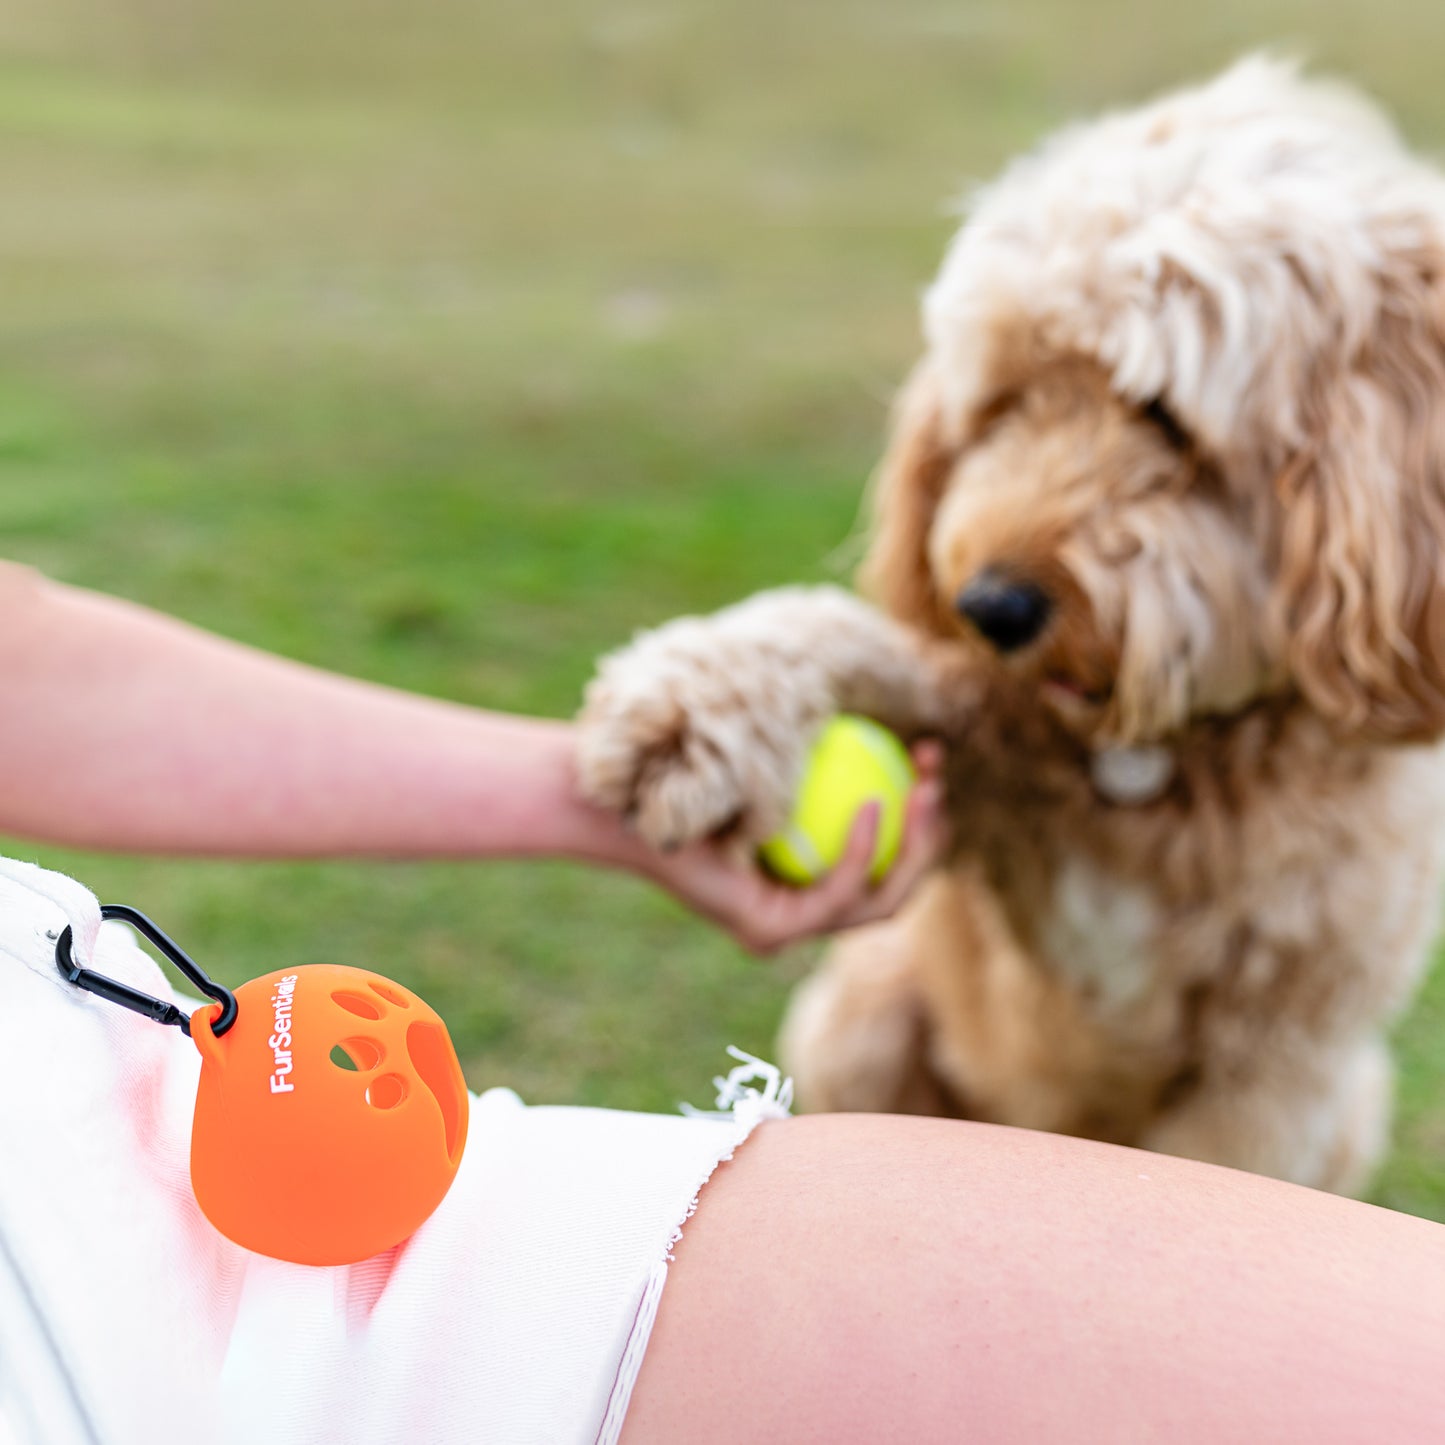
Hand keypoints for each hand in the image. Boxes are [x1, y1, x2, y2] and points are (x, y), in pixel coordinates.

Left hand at [640, 742, 947, 954]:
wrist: (634, 796)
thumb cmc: (699, 765)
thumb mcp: (782, 755)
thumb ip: (830, 753)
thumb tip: (889, 720)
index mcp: (808, 881)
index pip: (885, 860)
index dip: (922, 816)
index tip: (928, 757)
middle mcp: (800, 915)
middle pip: (894, 889)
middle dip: (929, 837)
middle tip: (935, 781)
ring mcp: (785, 930)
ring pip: (878, 901)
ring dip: (911, 845)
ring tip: (921, 790)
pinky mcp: (768, 932)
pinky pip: (836, 894)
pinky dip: (860, 850)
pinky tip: (873, 804)